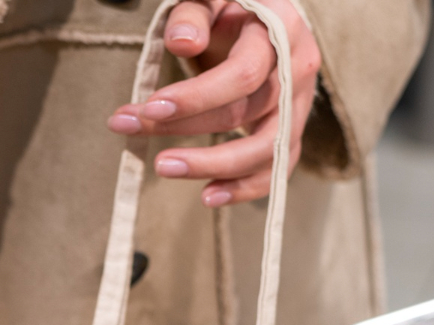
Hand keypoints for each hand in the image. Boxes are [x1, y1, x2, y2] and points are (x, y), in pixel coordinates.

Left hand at [106, 0, 319, 206]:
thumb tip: (181, 41)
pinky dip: (245, 188)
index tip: (150, 108)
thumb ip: (193, 14)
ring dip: (215, 167)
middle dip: (188, 129)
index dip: (196, 96)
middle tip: (134, 132)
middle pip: (248, 113)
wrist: (258, 20)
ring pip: (267, 149)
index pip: (243, 74)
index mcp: (280, 28)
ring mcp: (299, 103)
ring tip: (165, 167)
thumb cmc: (226, 9)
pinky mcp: (291, 130)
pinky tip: (208, 196)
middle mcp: (298, 67)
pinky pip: (277, 169)